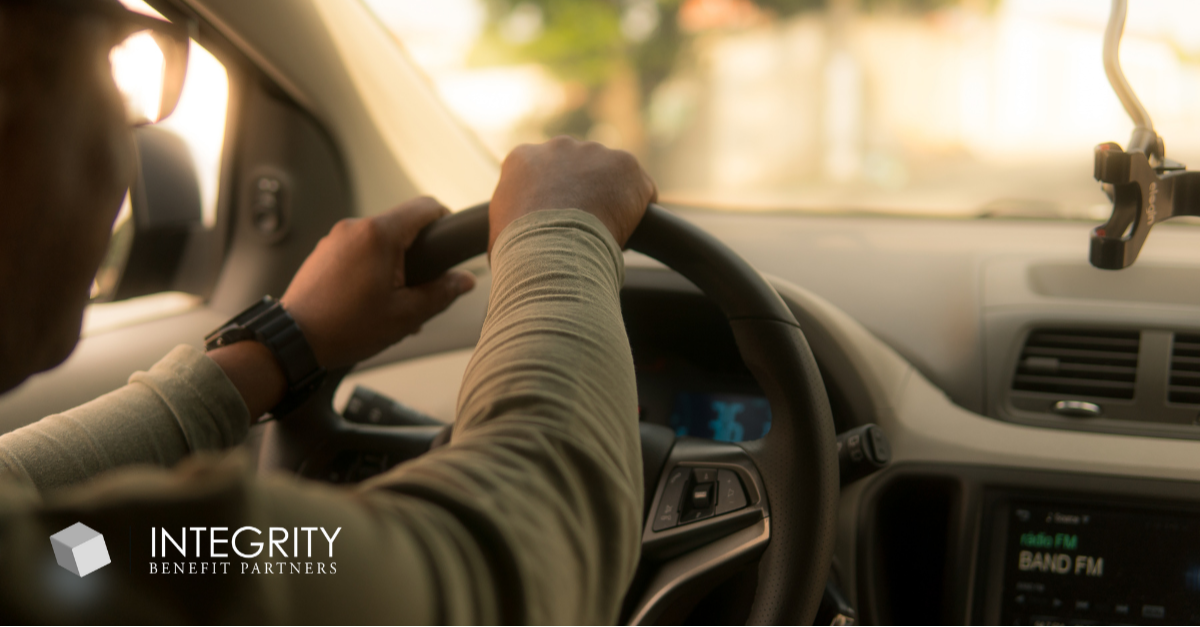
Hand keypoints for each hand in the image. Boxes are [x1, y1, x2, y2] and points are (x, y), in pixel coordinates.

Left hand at [280, 197, 475, 369]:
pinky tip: (369, 301)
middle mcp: (355, 227)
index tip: (450, 243)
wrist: (294, 341)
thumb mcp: (406, 315)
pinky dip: (370, 268)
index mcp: (379, 235)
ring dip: (393, 263)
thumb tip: (465, 280)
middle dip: (417, 253)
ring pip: (379, 240)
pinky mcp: (323, 252)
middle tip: (419, 288)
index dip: (445, 221)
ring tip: (391, 302)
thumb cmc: (346, 328)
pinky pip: (358, 250)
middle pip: (402, 225)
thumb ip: (441, 292)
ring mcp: (336, 238)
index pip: (426, 206)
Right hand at [489, 136, 656, 251]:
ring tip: (606, 233)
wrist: (550, 251)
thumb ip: (509, 222)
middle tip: (585, 228)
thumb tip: (510, 245)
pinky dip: (639, 210)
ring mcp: (594, 152)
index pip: (544, 174)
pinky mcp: (625, 164)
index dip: (555, 201)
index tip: (559, 223)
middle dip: (584, 193)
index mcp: (522, 158)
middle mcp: (558, 146)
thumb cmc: (519, 251)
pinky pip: (640, 189)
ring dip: (611, 200)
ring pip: (610, 176)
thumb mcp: (498, 232)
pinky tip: (629, 232)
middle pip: (579, 169)